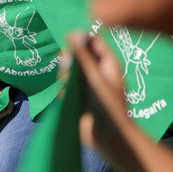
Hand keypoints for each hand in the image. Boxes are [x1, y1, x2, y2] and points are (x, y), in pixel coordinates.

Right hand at [70, 31, 129, 148]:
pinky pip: (65, 84)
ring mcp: (86, 84)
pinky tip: (66, 96)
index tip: (68, 39)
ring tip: (67, 85)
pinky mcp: (77, 95)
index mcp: (108, 64)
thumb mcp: (95, 78)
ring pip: (69, 68)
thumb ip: (84, 57)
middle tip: (65, 63)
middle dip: (70, 58)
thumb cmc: (108, 106)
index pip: (94, 41)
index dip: (81, 38)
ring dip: (65, 74)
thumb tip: (74, 34)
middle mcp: (97, 71)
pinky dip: (63, 88)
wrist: (107, 137)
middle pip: (78, 53)